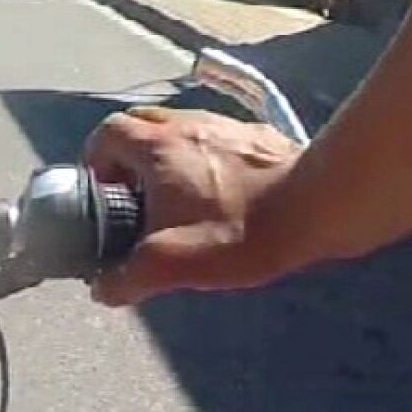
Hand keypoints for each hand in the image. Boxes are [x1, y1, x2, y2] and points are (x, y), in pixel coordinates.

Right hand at [83, 105, 303, 306]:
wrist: (317, 206)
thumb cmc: (237, 230)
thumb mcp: (172, 264)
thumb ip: (129, 278)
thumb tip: (103, 288)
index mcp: (157, 146)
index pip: (105, 134)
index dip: (95, 164)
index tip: (104, 197)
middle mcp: (186, 123)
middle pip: (140, 127)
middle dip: (129, 159)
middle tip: (138, 198)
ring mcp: (225, 124)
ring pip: (179, 131)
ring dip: (169, 159)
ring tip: (180, 200)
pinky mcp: (257, 134)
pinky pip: (216, 140)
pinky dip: (206, 160)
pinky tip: (224, 194)